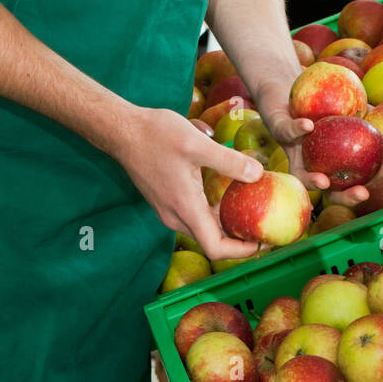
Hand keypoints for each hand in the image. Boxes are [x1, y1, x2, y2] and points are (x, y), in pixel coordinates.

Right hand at [118, 105, 266, 260]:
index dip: (240, 250)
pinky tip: (221, 189)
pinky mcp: (164, 200)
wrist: (122, 130)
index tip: (261, 242)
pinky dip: (210, 210)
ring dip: (222, 222)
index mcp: (185, 207)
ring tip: (246, 205)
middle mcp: (174, 215)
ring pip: (200, 226)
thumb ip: (228, 161)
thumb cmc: (156, 135)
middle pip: (210, 239)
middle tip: (260, 222)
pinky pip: (192, 214)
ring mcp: (167, 209)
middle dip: (236, 237)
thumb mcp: (197, 144)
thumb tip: (258, 174)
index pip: (215, 247)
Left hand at [253, 81, 382, 208]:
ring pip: (300, 175)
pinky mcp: (279, 131)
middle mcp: (312, 165)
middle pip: (329, 192)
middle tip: (362, 193)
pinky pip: (288, 133)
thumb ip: (371, 116)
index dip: (376, 176)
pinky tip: (309, 125)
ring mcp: (294, 151)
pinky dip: (298, 129)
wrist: (288, 84)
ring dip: (312, 181)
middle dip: (345, 198)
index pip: (357, 179)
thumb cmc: (324, 100)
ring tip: (323, 180)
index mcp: (333, 163)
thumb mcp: (352, 106)